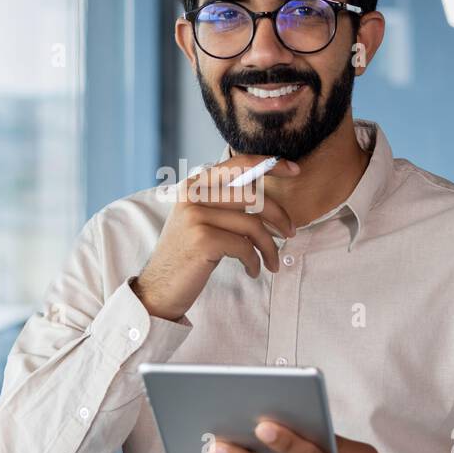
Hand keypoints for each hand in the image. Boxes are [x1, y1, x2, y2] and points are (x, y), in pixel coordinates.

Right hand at [133, 155, 298, 321]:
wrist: (159, 289)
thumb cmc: (189, 255)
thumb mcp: (202, 220)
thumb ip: (225, 204)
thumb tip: (268, 201)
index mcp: (194, 184)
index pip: (238, 164)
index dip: (269, 163)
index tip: (295, 169)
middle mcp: (192, 194)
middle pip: (253, 196)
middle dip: (279, 216)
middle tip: (291, 234)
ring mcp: (195, 215)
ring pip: (253, 225)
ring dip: (269, 247)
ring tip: (272, 263)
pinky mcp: (202, 238)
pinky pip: (245, 246)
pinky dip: (254, 262)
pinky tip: (252, 271)